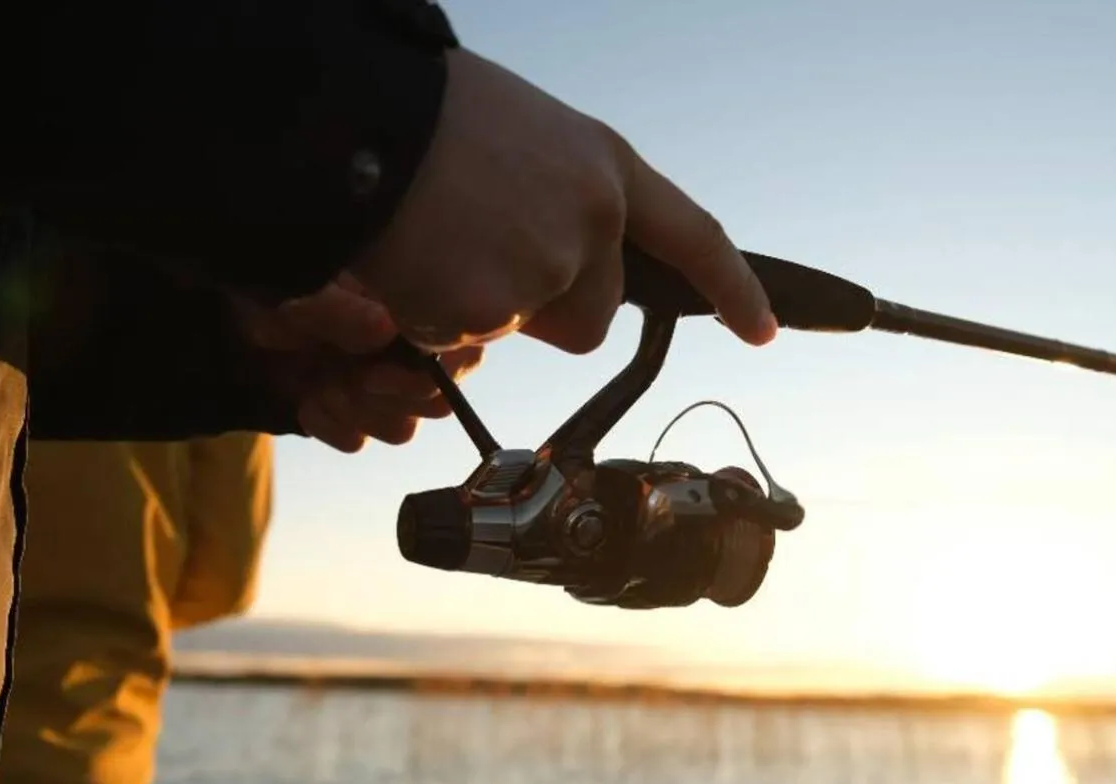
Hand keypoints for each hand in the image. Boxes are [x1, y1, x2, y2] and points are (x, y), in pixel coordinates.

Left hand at [242, 276, 483, 452]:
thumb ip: (339, 309)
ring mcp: (380, 387)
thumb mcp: (299, 288)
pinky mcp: (351, 413)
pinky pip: (358, 441)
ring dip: (356, 413)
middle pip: (437, 404)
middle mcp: (406, 353)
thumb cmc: (275, 284)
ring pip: (401, 429)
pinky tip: (307, 400)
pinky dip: (329, 425)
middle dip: (387, 399)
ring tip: (322, 386)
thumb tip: (385, 327)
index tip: (376, 374)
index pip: (463, 355)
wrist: (232, 313)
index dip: (432, 377)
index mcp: (411, 313)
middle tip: (348, 379)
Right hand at [351, 49, 778, 354]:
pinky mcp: (496, 309)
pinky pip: (458, 338)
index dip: (731, 286)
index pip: (692, 236)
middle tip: (473, 247)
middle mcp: (594, 220)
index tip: (760, 331)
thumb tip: (549, 253)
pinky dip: (425, 312)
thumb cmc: (422, 113)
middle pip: (589, 317)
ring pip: (517, 330)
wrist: (355, 116)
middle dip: (538, 307)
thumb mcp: (518, 133)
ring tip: (431, 235)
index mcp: (604, 166)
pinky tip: (407, 256)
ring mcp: (550, 266)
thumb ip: (556, 195)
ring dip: (474, 304)